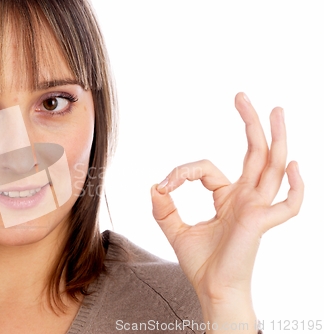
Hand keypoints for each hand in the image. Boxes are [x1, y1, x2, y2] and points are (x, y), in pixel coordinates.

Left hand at [150, 92, 303, 330]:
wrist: (210, 289)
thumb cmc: (200, 263)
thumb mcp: (174, 229)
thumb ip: (163, 207)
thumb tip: (154, 185)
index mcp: (228, 197)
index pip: (208, 169)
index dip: (182, 172)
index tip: (163, 185)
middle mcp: (246, 198)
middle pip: (254, 153)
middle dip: (249, 123)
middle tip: (242, 97)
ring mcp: (257, 208)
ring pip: (272, 166)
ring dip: (275, 138)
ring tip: (275, 109)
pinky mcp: (261, 223)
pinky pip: (288, 206)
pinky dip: (296, 188)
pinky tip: (294, 166)